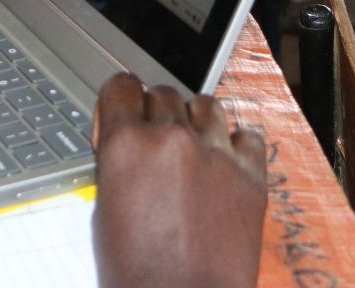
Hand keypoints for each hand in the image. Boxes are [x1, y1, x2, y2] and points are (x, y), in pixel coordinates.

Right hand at [92, 74, 265, 287]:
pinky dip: (237, 144)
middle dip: (157, 112)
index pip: (122, 85)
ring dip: (196, 119)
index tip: (126, 107)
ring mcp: (215, 153)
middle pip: (163, 93)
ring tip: (194, 144)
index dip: (121, 96)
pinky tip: (226, 160)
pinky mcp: (250, 175)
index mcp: (126, 143)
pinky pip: (248, 135)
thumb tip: (125, 143)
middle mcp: (170, 138)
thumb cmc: (137, 271)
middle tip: (157, 140)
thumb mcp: (104, 207)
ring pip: (206, 104)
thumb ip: (117, 161)